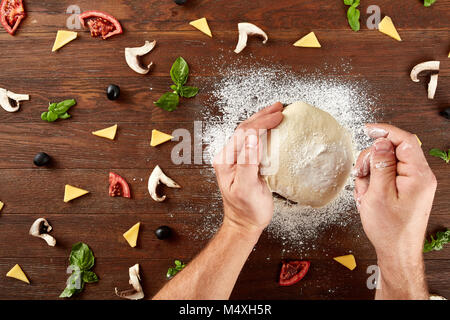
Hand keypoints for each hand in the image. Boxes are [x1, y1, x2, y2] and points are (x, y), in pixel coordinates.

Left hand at [213, 102, 283, 235]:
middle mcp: (228, 156)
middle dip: (262, 116)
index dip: (261, 123)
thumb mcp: (247, 189)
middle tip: (281, 108)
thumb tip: (252, 138)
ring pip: (248, 132)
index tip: (279, 117)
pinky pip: (253, 141)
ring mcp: (236, 158)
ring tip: (276, 111)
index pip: (243, 133)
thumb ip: (248, 163)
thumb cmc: (246, 210)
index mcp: (225, 160)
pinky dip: (263, 130)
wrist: (245, 223)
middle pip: (244, 129)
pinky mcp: (245, 162)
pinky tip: (271, 126)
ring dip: (262, 120)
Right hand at [353, 124, 435, 298]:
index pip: (404, 141)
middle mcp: (420, 177)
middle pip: (393, 151)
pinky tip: (369, 197)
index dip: (385, 132)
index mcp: (418, 175)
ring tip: (366, 194)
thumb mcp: (379, 194)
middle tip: (362, 175)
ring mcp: (413, 183)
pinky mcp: (406, 190)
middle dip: (372, 160)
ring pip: (386, 163)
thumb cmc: (389, 229)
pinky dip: (374, 183)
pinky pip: (387, 176)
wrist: (397, 251)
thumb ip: (381, 165)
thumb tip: (380, 142)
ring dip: (370, 174)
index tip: (367, 129)